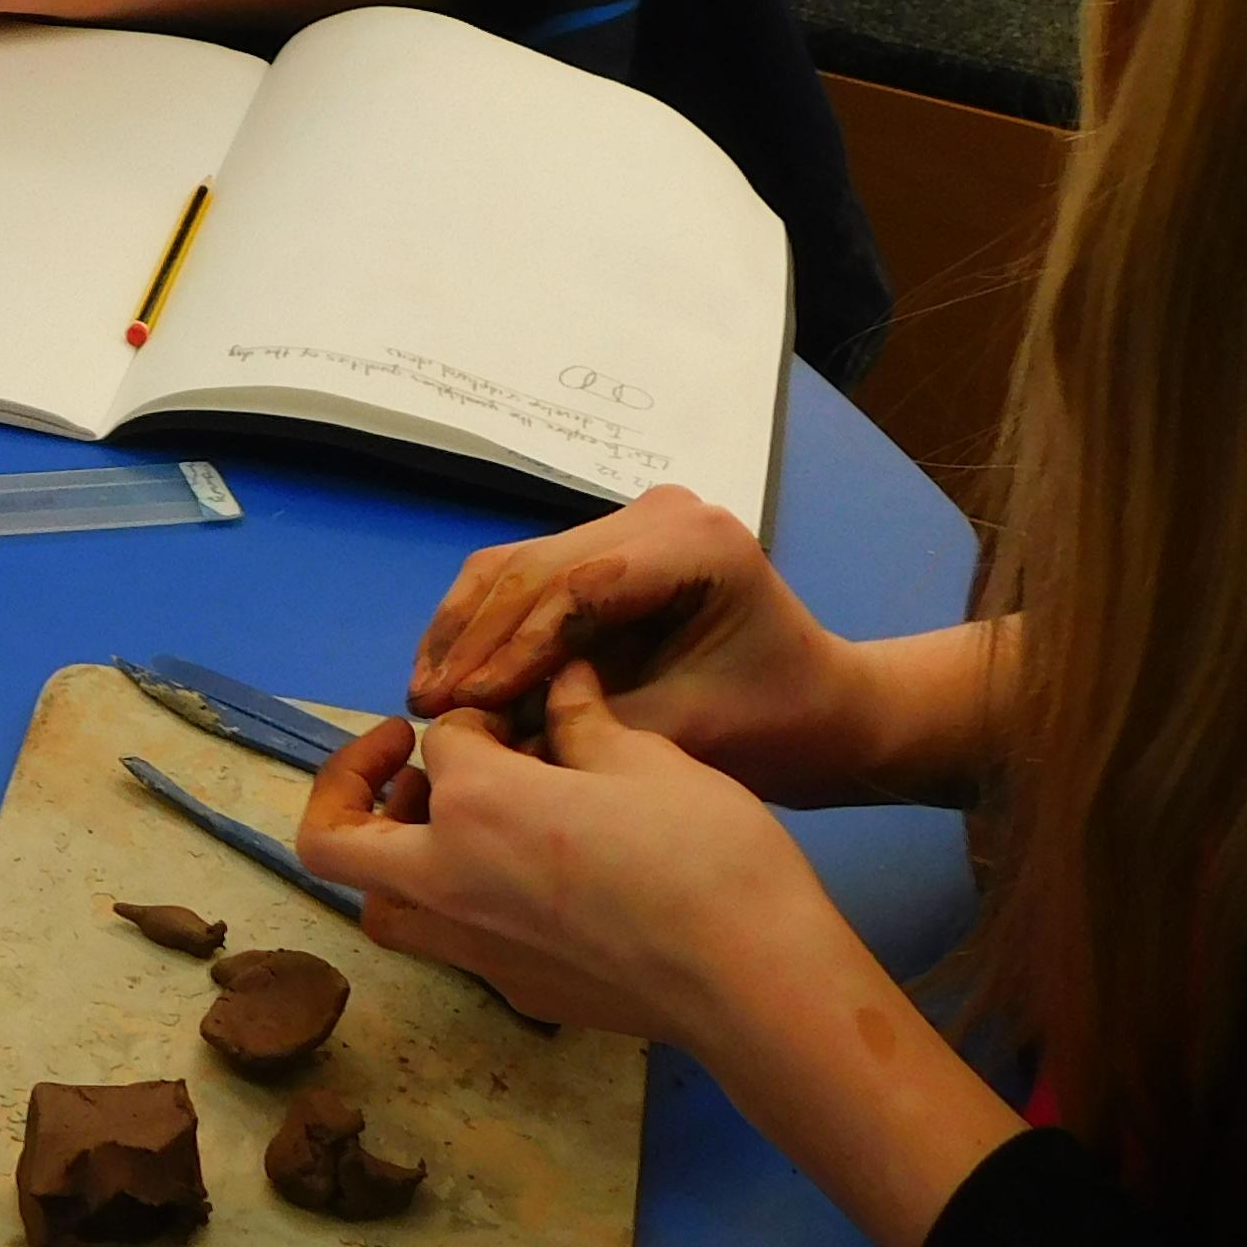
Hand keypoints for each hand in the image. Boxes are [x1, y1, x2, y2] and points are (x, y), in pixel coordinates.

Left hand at [303, 687, 852, 1057]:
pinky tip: (518, 878)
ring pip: (378, 905)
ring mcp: (471, 946)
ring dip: (387, 856)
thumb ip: (583, 720)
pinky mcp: (510, 990)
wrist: (749, 978)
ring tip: (447, 821)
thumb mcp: (646, 759)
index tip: (524, 711)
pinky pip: (444, 941)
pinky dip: (450, 901)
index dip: (478, 713)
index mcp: (474, 803)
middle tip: (405, 755)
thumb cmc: (703, 853)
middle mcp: (446, 879)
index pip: (443, 738)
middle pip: (336, 838)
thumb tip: (562, 681)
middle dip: (351, 785)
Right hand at [407, 484, 886, 805]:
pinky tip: (449, 675)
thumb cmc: (773, 728)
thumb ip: (586, 721)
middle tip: (427, 705)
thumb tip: (486, 727)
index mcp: (696, 543)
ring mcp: (631, 524)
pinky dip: (485, 628)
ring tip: (426, 694)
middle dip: (476, 640)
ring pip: (518, 565)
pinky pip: (527, 578)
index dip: (513, 647)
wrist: (820, 710)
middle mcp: (660, 513)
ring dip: (467, 631)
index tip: (465, 706)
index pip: (579, 585)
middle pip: (538, 566)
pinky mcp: (608, 548)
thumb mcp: (684, 733)